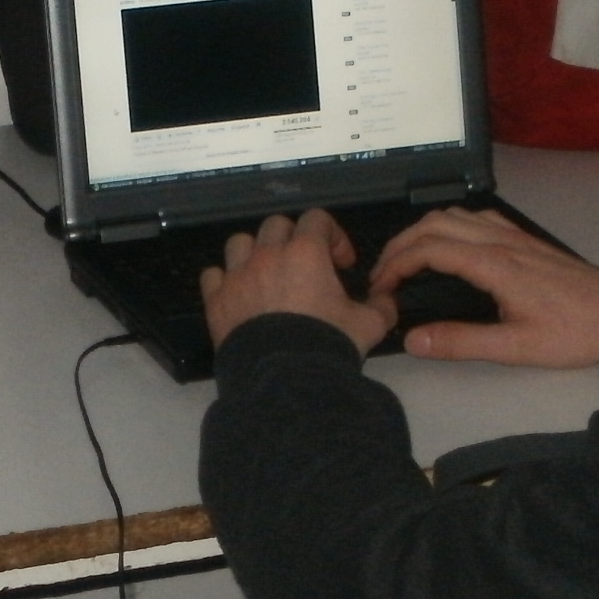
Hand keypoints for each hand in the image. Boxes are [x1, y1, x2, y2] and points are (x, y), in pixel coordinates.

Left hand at [200, 209, 392, 354]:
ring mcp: (238, 276)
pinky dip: (224, 280)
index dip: (333, 236)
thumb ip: (381, 306)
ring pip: (240, 243)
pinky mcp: (217, 300)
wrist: (285, 379)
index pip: (317, 219)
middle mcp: (268, 256)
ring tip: (267, 275)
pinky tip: (238, 294)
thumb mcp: (369, 325)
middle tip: (306, 266)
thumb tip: (386, 300)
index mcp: (306, 253)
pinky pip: (212, 275)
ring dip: (254, 252)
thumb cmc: (327, 345)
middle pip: (276, 225)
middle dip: (294, 239)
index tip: (341, 263)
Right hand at [368, 208, 598, 367]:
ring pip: (453, 215)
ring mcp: (513, 235)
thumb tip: (414, 339)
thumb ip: (462, 342)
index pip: (428, 250)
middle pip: (434, 224)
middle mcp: (500, 241)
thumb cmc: (572, 332)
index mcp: (493, 264)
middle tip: (382, 276)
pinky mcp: (523, 238)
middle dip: (399, 245)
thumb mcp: (515, 347)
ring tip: (405, 260)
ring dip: (422, 231)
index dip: (395, 266)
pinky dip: (448, 225)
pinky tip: (446, 246)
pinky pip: (476, 217)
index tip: (380, 289)